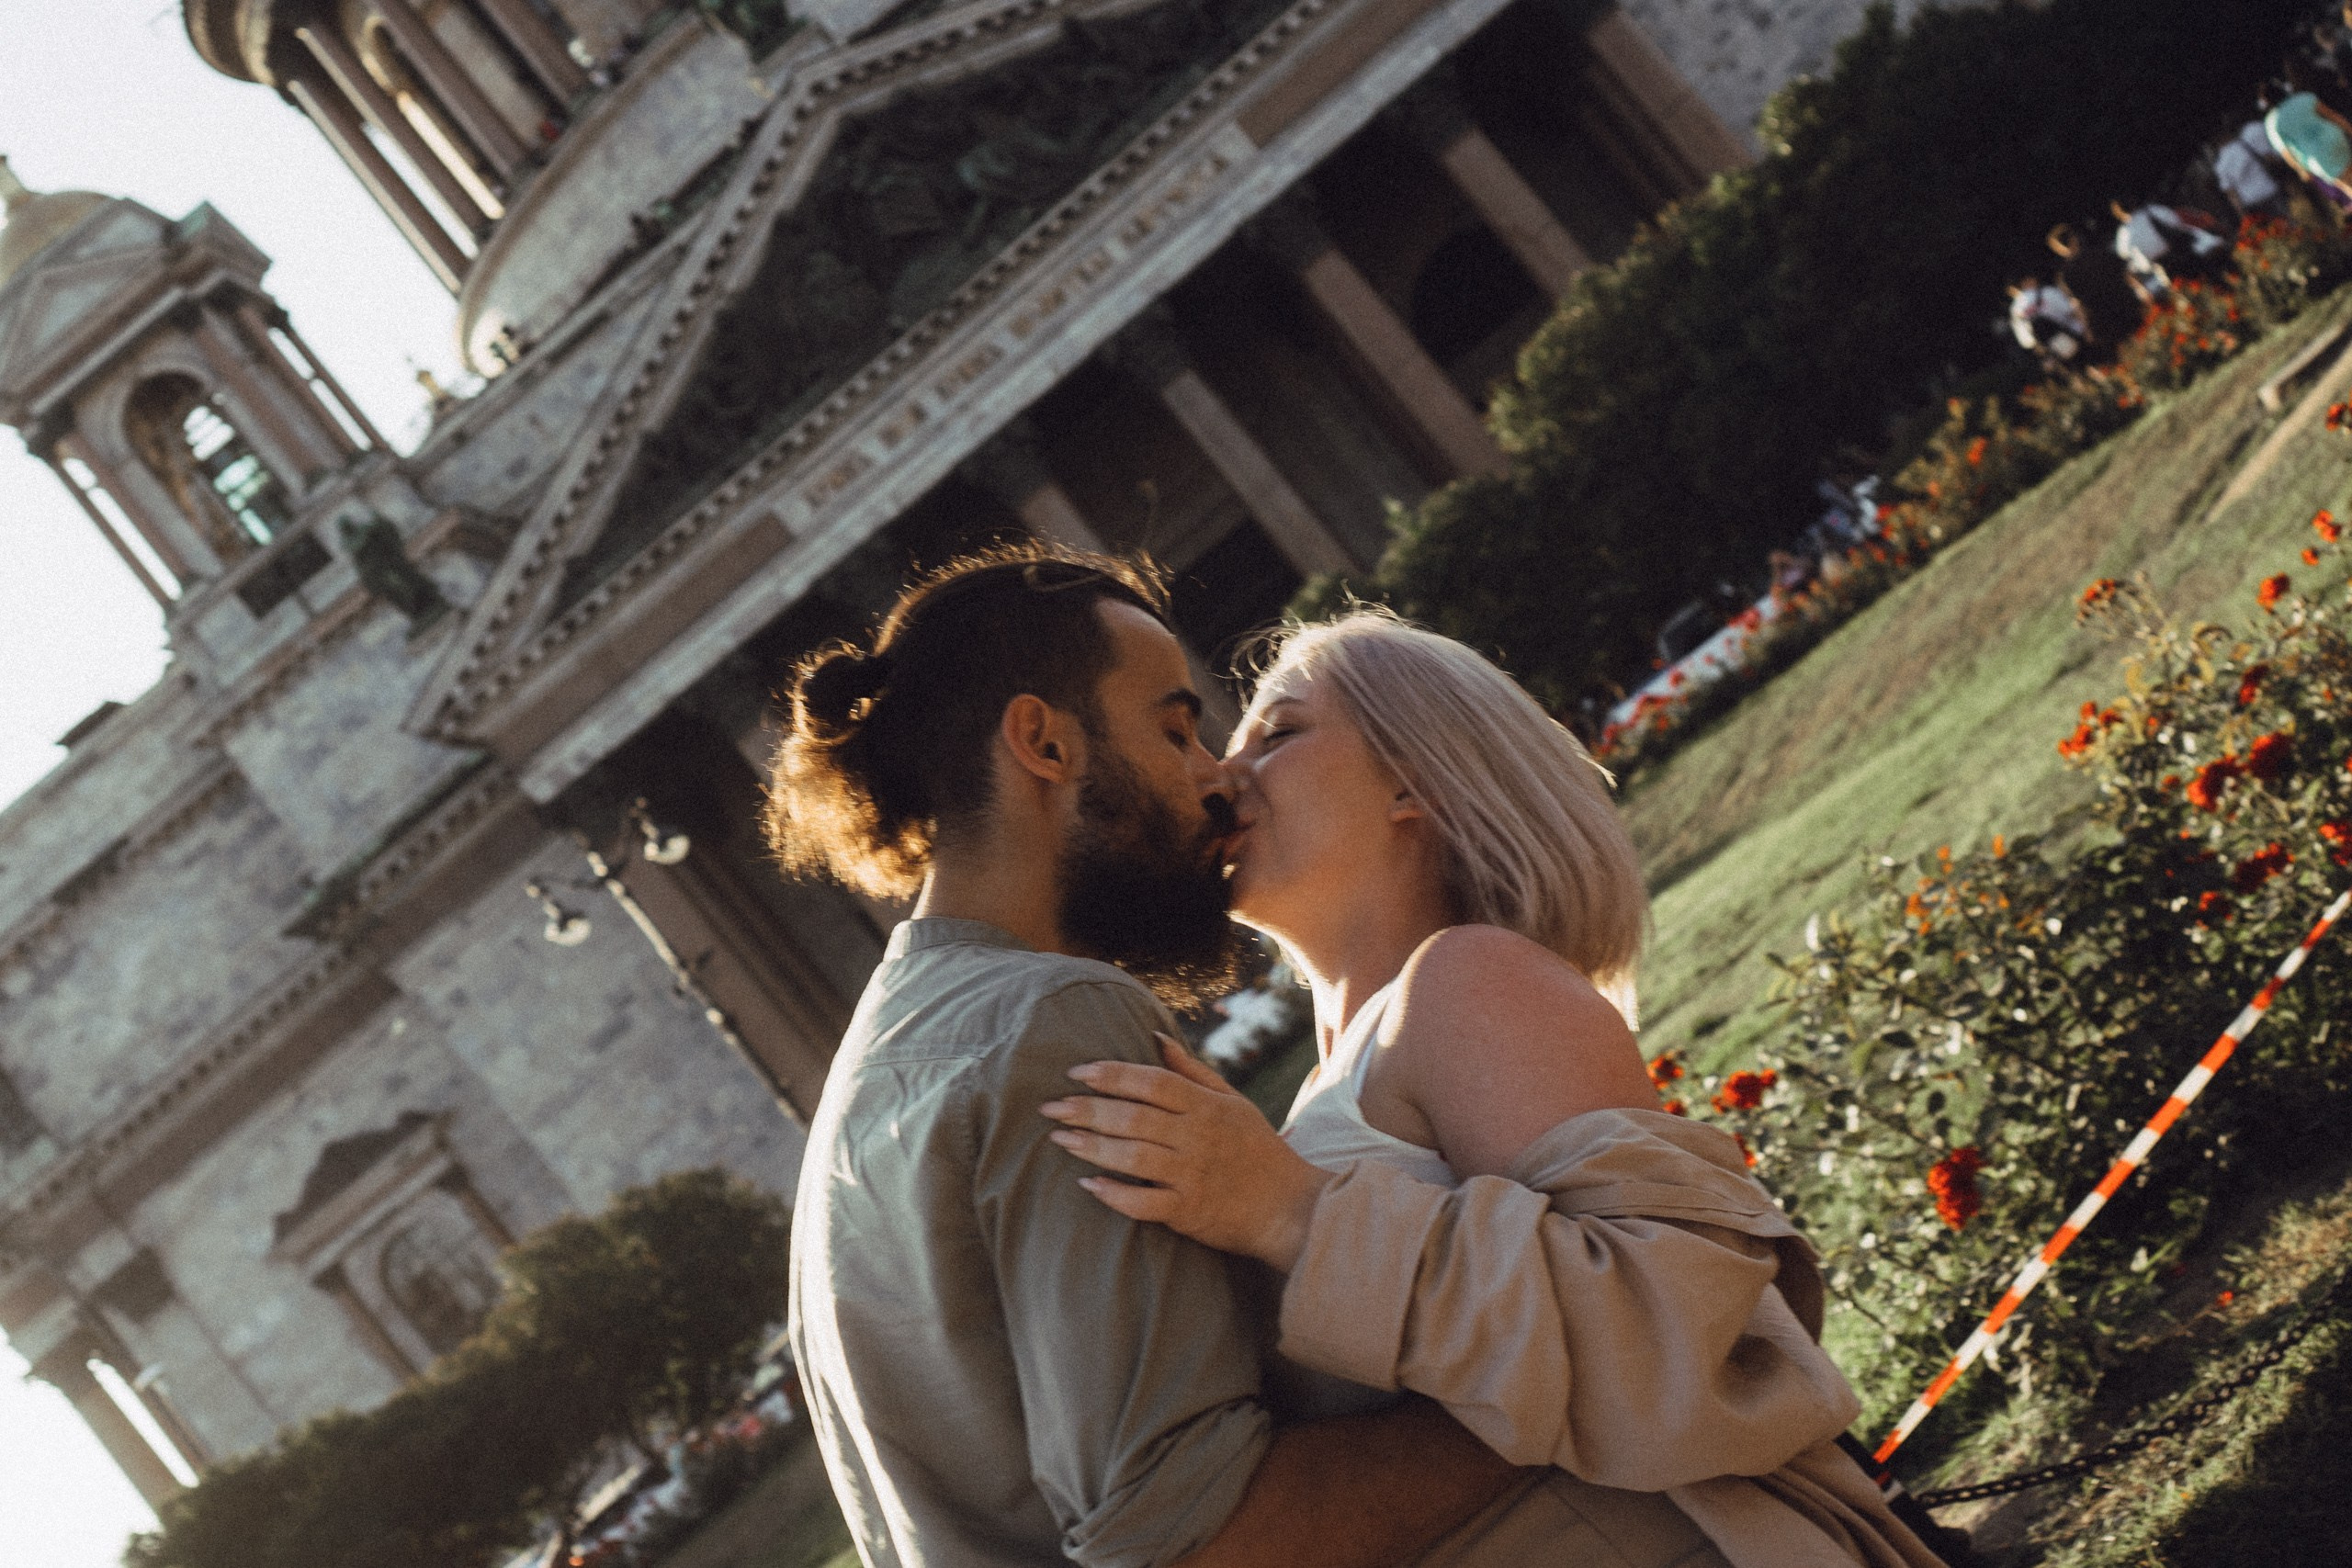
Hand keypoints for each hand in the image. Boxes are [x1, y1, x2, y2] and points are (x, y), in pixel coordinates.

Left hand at [1041, 1034, 1332, 1270]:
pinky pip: (1144, 1203)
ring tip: (1060, 1139)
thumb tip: (1155, 1037)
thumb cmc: (1257, 1149)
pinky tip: (1088, 1185)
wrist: (1289, 1207)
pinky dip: (1114, 1194)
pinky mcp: (1190, 1212)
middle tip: (1050, 1106)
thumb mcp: (1233, 1102)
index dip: (1112, 1074)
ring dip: (1091, 1147)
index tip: (1077, 1071)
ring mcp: (1193, 1175)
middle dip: (1088, 1109)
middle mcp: (1198, 1137)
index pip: (1152, 1081)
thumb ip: (1192, 1072)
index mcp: (1206, 1107)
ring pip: (1132, 1156)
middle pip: (1133, 1117)